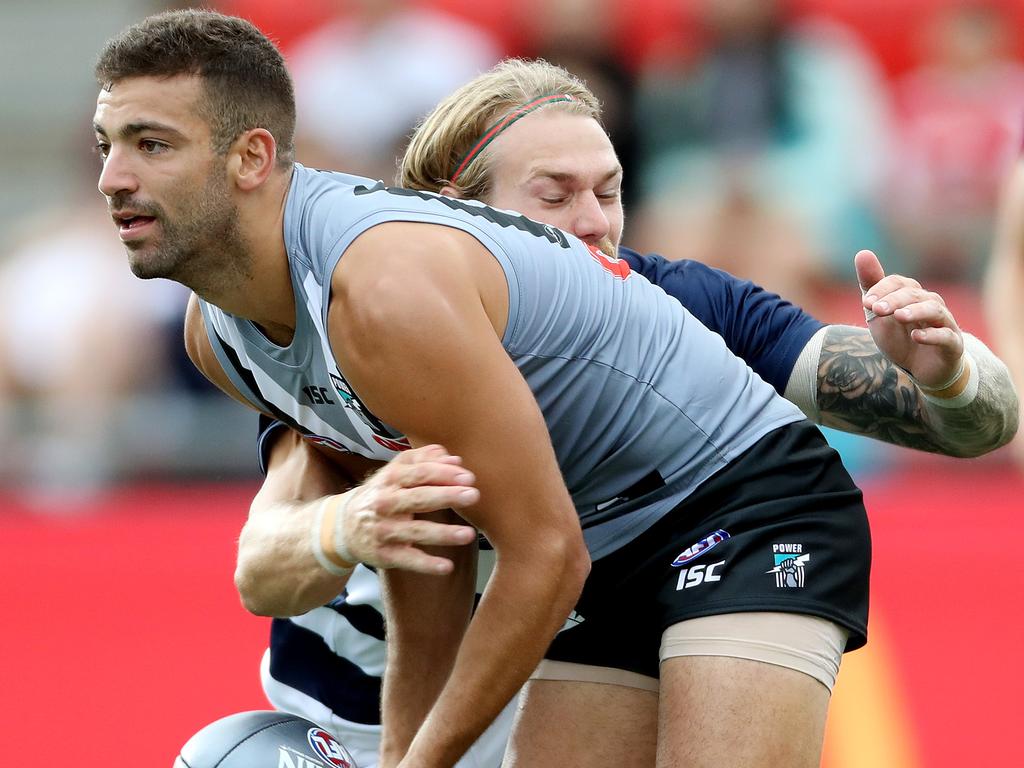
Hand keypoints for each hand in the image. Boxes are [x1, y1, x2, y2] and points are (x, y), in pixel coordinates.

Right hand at [336, 444, 478, 573]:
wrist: (343, 526)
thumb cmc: (381, 494)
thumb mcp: (395, 471)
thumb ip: (424, 461)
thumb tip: (455, 460)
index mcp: (391, 480)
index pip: (419, 473)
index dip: (444, 474)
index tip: (469, 477)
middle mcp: (386, 503)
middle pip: (419, 498)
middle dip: (447, 496)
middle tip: (473, 495)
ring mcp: (384, 530)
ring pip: (416, 531)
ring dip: (443, 533)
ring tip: (469, 535)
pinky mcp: (385, 554)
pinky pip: (408, 559)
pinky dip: (426, 564)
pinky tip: (447, 566)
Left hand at [855, 249, 964, 388]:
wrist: (922, 368)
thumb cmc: (901, 336)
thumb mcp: (880, 313)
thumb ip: (871, 285)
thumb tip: (862, 252)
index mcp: (913, 295)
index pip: (899, 283)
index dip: (882, 289)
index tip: (866, 302)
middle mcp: (931, 304)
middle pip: (914, 295)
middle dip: (894, 300)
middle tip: (875, 309)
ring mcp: (944, 324)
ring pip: (935, 310)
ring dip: (916, 311)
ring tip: (899, 316)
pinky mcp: (952, 344)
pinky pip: (946, 336)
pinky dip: (932, 335)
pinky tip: (917, 336)